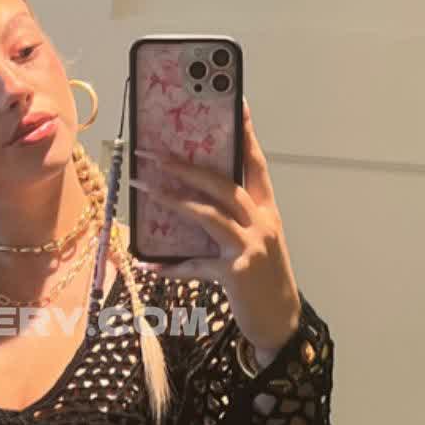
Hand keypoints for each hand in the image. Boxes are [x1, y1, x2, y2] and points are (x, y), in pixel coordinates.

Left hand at [127, 98, 301, 363]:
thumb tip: (185, 199)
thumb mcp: (251, 242)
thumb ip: (228, 219)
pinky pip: (196, 265)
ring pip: (209, 215)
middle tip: (152, 152)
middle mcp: (262, 223)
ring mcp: (251, 247)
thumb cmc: (260, 279)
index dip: (246, 134)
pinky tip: (147, 263)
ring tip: (144, 188)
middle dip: (186, 165)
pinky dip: (170, 266)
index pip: (256, 164)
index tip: (237, 103)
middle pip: (223, 184)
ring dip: (173, 200)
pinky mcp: (237, 274)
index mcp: (266, 210)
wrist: (280, 321)